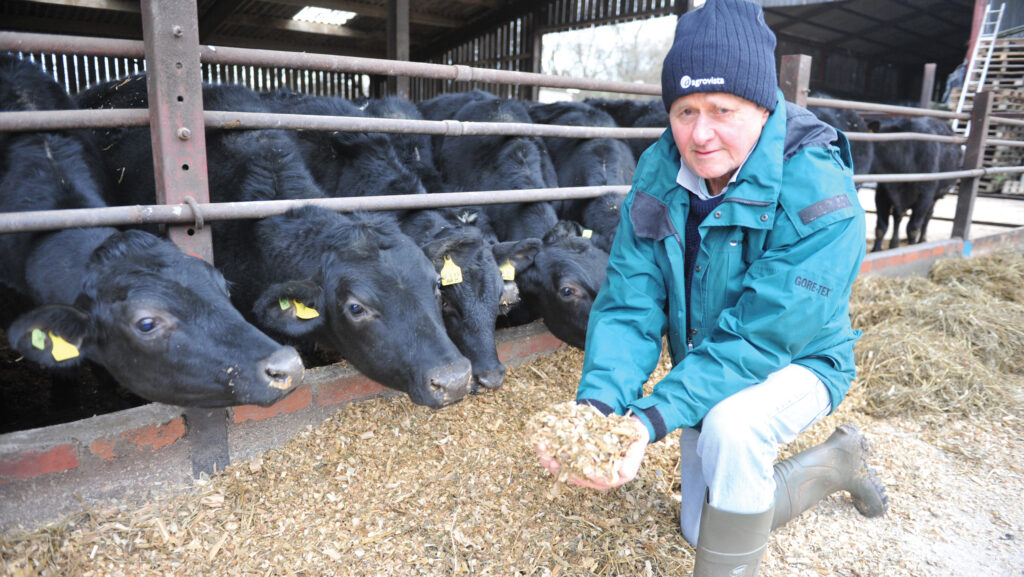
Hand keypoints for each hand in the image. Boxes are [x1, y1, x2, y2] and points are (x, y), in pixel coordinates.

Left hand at [534, 417, 649, 489]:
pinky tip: (542, 445)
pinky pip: (563, 456)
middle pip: (575, 475)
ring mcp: (584, 466)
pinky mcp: (577, 456)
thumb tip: (624, 473)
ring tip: (542, 452)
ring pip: (565, 467)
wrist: (630, 430)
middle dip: (561, 468)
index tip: (579, 469)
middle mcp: (593, 476)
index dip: (586, 476)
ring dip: (552, 460)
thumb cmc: (634, 442)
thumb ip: (631, 462)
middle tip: (551, 461)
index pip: (595, 480)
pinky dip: (552, 451)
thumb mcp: (637, 450)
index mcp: (608, 478)